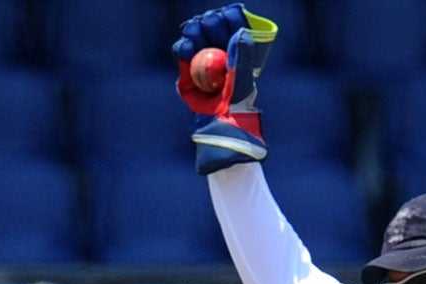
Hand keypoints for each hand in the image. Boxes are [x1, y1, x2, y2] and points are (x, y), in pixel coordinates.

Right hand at [173, 4, 278, 173]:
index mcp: (240, 60)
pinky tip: (186, 45)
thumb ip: (242, 57)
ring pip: (197, 41)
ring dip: (195, 32)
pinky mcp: (188, 77)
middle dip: (210, 24)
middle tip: (209, 21)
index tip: (230, 12)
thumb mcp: (242, 80)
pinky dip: (183, 49)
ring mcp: (204, 67)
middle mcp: (222, 61)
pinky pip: (183, 56)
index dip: (232, 19)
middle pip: (213, 33)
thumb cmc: (239, 108)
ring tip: (195, 30)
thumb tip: (241, 31)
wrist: (220, 130)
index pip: (235, 32)